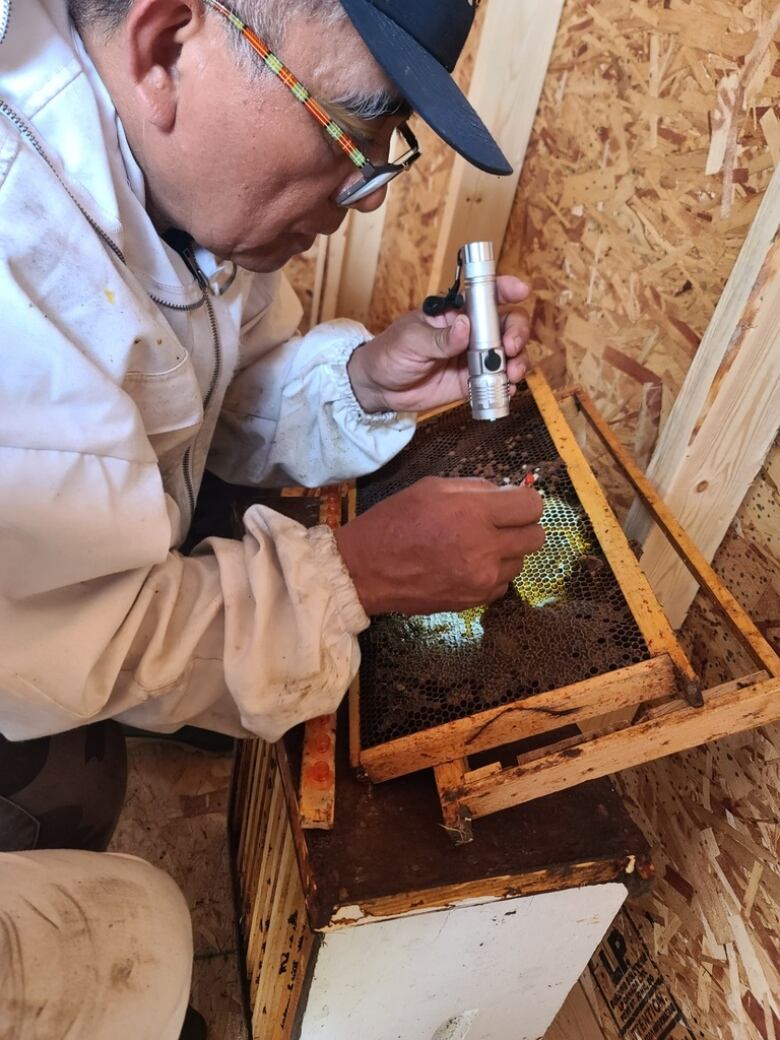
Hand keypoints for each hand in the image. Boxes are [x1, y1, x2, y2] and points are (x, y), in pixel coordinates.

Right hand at [334, 477, 544, 614]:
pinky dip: (492, 574)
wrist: (365, 569)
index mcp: (474, 513)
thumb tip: (504, 493)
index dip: (524, 501)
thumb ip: (474, 488)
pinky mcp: (474, 600)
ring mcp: (481, 578)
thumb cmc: (395, 522)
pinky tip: (468, 565)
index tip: (511, 502)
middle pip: (536, 537)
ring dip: (507, 552)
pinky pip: (503, 584)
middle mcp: (485, 548)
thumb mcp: (432, 487)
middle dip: (522, 526)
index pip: (531, 506)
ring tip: (477, 546)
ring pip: (521, 563)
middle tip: (499, 524)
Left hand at [347, 276, 530, 413]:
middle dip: (516, 332)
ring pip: (508, 355)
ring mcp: (474, 358)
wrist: (379, 388)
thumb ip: (439, 338)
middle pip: (507, 324)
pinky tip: (505, 390)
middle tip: (510, 347)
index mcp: (456, 313)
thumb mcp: (410, 340)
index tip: (520, 290)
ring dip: (517, 362)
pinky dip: (505, 386)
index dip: (506, 288)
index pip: (485, 294)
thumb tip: (464, 328)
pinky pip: (496, 382)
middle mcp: (471, 332)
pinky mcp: (472, 382)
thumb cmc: (390, 353)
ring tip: (511, 374)